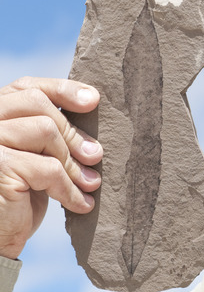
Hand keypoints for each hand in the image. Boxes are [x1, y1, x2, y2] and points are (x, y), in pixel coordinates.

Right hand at [0, 77, 101, 259]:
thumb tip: (91, 102)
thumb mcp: (37, 157)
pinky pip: (47, 168)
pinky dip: (69, 188)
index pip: (25, 87)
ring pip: (44, 131)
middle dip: (73, 131)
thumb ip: (51, 131)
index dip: (61, 89)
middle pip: (37, 104)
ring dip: (73, 163)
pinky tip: (80, 204)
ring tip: (90, 184)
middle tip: (96, 156)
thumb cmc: (20, 197)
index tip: (92, 100)